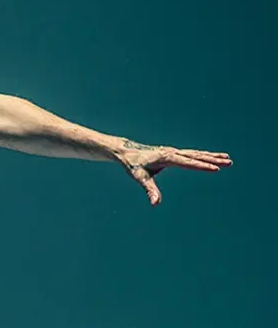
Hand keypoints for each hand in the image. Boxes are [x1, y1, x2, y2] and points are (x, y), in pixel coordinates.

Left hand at [116, 140, 231, 205]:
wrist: (126, 152)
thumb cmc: (133, 165)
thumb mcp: (140, 178)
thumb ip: (149, 190)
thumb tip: (155, 203)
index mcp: (167, 157)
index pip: (188, 163)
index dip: (201, 166)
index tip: (216, 168)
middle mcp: (172, 153)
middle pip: (196, 156)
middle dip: (212, 160)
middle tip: (229, 162)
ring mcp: (173, 152)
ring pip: (196, 154)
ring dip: (212, 156)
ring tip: (227, 158)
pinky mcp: (173, 153)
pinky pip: (191, 155)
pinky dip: (203, 155)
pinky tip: (212, 157)